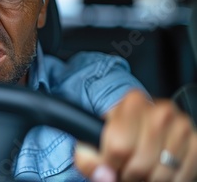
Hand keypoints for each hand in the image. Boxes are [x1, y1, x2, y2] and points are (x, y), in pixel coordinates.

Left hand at [75, 90, 196, 181]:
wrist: (143, 128)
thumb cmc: (119, 135)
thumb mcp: (95, 142)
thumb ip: (90, 159)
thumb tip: (104, 176)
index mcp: (133, 102)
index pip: (120, 147)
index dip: (111, 164)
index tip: (109, 165)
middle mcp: (161, 110)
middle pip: (140, 163)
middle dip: (129, 175)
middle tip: (125, 172)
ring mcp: (182, 126)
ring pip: (161, 173)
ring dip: (148, 180)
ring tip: (139, 173)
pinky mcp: (196, 143)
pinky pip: (181, 175)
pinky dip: (168, 181)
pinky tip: (156, 174)